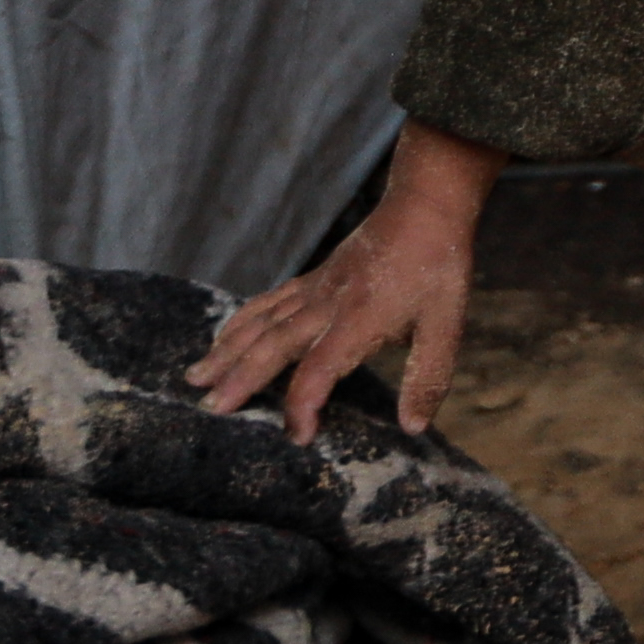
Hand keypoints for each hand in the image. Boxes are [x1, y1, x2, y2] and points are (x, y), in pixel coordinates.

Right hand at [196, 122, 495, 442]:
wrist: (425, 206)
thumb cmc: (438, 265)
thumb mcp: (448, 322)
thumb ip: (430, 375)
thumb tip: (414, 427)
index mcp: (359, 320)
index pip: (319, 370)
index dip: (303, 406)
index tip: (298, 437)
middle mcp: (326, 306)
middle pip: (274, 346)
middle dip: (241, 379)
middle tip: (213, 410)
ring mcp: (314, 290)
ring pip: (261, 322)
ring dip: (227, 351)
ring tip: (195, 379)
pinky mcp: (311, 279)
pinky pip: (268, 301)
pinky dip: (240, 321)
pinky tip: (222, 339)